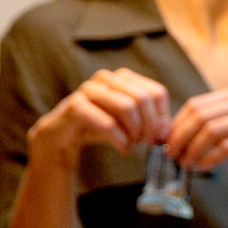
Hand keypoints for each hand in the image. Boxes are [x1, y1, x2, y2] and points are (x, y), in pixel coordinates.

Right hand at [26, 68, 169, 168]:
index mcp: (122, 78)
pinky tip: (124, 150)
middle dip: (151, 125)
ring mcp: (89, 89)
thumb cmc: (99, 127)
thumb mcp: (127, 121)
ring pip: (127, 107)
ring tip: (134, 145)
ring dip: (136, 131)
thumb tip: (166, 131)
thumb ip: (148, 120)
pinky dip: (120, 140)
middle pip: (143, 98)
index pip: (156, 92)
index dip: (163, 116)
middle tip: (149, 143)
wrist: (61, 137)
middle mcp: (106, 78)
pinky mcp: (75, 106)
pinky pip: (107, 123)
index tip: (161, 136)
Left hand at [166, 85, 227, 174]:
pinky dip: (209, 158)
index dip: (175, 125)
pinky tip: (202, 167)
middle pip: (201, 116)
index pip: (196, 105)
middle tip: (171, 155)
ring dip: (192, 150)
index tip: (164, 143)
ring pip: (212, 131)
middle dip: (180, 138)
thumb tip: (171, 136)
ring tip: (185, 163)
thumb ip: (209, 126)